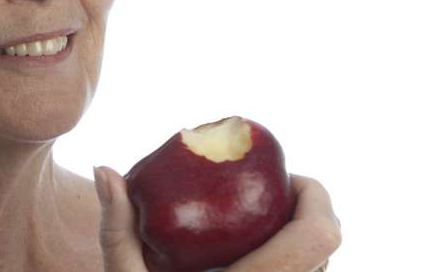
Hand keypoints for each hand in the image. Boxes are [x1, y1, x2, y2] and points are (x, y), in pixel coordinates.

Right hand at [94, 167, 340, 271]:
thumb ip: (118, 229)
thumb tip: (104, 170)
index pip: (319, 235)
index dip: (313, 194)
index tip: (280, 177)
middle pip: (328, 247)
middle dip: (305, 209)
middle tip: (262, 195)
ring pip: (320, 269)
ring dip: (300, 239)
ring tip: (258, 224)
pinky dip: (294, 263)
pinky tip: (255, 256)